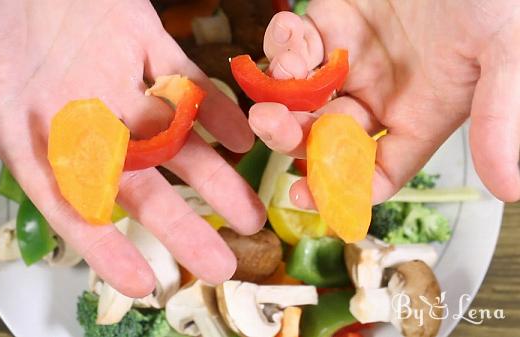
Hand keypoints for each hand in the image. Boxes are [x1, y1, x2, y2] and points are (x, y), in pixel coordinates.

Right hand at [0, 0, 264, 295]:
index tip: (144, 285)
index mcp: (29, 129)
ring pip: (170, 137)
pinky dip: (209, 105)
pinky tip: (237, 136)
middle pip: (137, 183)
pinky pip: (181, 75)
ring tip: (247, 214)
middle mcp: (78, 112)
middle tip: (221, 267)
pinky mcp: (135, 31)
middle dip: (180, 225)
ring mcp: (111, 74)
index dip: (105, 248)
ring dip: (211, 177)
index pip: (70, 204)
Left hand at [251, 0, 519, 205]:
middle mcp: (382, 93)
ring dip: (281, 91)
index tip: (302, 196)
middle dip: (293, 136)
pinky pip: (297, 45)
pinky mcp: (334, 20)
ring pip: (303, 95)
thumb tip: (508, 188)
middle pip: (324, 136)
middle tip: (269, 123)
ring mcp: (354, 58)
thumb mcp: (505, 51)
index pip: (375, 172)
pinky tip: (291, 34)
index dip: (339, 191)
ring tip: (282, 72)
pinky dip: (284, 44)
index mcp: (420, 115)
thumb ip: (499, 115)